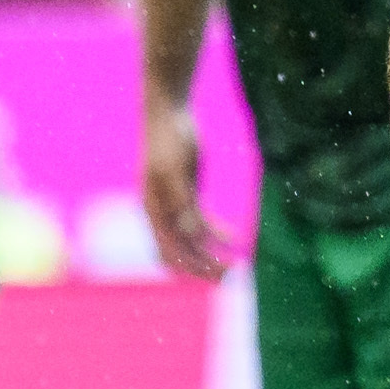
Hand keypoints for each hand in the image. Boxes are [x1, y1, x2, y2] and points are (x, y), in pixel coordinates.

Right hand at [138, 99, 231, 279]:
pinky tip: (234, 236)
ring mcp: (174, 204)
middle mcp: (161, 213)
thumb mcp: (174, 170)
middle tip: (230, 276)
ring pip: (191, 241)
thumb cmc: (168, 139)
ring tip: (235, 263)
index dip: (192, 267)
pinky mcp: (188, 193)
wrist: (169, 112)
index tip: (216, 274)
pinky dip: (215, 233)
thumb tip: (191, 235)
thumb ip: (181, 203)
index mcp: (153, 211)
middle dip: (202, 267)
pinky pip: (201, 221)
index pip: (169, 253)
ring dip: (210, 254)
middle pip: (179, 253)